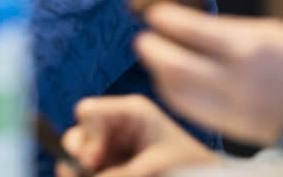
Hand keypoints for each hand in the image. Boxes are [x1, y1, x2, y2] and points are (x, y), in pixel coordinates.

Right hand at [57, 95, 219, 176]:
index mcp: (130, 113)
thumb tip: (78, 173)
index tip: (93, 161)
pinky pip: (93, 169)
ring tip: (108, 174)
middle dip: (80, 158)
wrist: (204, 176)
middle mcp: (116, 127)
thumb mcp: (155, 166)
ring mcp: (112, 148)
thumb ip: (118, 173)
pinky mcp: (113, 165)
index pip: (88, 112)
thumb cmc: (190, 166)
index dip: (86, 136)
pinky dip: (94, 174)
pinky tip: (109, 176)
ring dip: (86, 170)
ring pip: (80, 158)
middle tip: (93, 171)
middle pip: (78, 136)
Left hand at [135, 4, 282, 145]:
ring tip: (155, 58)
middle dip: (151, 49)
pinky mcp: (235, 130)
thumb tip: (188, 27)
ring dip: (159, 73)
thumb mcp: (274, 33)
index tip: (154, 13)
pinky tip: (174, 83)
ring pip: (177, 93)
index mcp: (253, 48)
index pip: (191, 31)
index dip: (165, 20)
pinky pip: (193, 111)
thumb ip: (229, 33)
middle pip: (174, 67)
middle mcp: (239, 81)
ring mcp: (235, 110)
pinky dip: (176, 94)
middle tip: (144, 37)